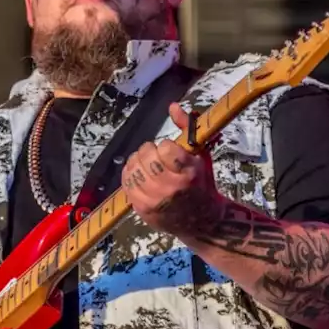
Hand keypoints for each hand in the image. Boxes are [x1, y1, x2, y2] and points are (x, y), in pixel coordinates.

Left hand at [122, 103, 223, 236]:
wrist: (202, 221)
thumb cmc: (202, 185)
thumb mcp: (200, 156)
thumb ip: (186, 129)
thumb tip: (172, 106)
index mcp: (189, 172)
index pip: (165, 147)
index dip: (166, 147)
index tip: (171, 152)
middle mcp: (171, 187)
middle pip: (147, 156)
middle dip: (149, 151)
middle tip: (155, 156)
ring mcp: (155, 199)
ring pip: (134, 169)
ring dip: (138, 162)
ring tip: (146, 164)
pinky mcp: (143, 208)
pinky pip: (126, 184)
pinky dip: (130, 175)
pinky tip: (139, 174)